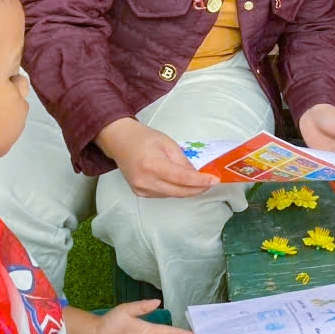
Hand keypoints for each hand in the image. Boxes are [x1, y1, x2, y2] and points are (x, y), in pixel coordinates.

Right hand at [96, 118, 217, 197]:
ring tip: (200, 182)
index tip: (215, 180)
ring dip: (188, 190)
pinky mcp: (140, 193)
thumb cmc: (144, 138)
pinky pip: (164, 194)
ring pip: (173, 195)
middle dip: (198, 188)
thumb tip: (198, 174)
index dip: (200, 181)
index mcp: (152, 165)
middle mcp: (145, 181)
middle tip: (211, 182)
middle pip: (179, 191)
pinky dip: (176, 190)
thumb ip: (183, 160)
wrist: (120, 142)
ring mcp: (141, 189)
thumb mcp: (168, 143)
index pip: (182, 178)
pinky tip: (182, 183)